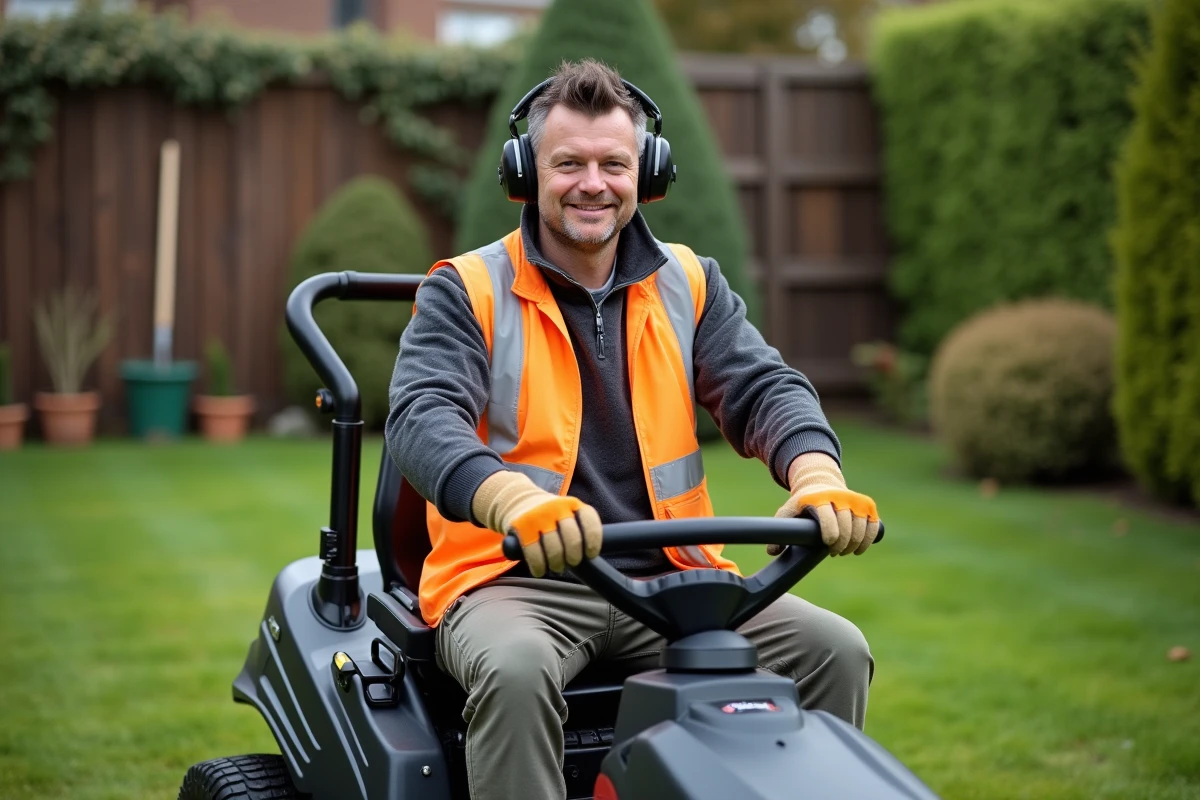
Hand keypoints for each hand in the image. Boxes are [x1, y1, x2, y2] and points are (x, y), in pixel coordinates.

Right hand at [472, 470, 601, 576]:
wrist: (517, 499)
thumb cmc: (549, 515)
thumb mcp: (566, 512)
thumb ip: (578, 527)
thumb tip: (588, 556)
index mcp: (573, 504)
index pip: (589, 521)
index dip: (594, 541)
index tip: (590, 554)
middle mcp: (557, 507)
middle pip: (572, 538)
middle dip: (574, 556)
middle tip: (572, 562)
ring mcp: (539, 516)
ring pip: (554, 549)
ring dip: (557, 563)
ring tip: (556, 567)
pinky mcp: (522, 526)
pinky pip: (534, 553)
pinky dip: (539, 566)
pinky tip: (540, 570)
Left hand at [770, 453, 879, 556]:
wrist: (820, 483)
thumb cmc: (803, 503)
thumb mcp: (789, 511)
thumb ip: (779, 531)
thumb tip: (773, 552)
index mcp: (818, 498)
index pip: (828, 517)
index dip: (831, 534)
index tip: (828, 543)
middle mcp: (838, 496)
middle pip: (846, 525)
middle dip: (841, 544)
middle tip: (834, 551)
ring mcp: (854, 499)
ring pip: (861, 527)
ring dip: (854, 544)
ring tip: (845, 551)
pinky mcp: (866, 504)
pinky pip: (873, 525)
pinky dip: (868, 539)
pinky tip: (858, 548)